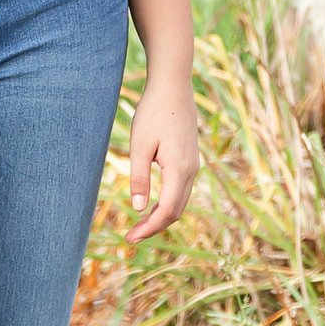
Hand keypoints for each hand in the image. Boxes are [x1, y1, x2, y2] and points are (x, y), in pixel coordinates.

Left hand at [125, 66, 198, 238]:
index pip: (167, 211)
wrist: (173, 87)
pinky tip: (151, 206)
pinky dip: (167, 204)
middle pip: (176, 212)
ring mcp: (193, 166)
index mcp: (179, 169)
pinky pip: (181, 190)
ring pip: (180, 203)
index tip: (131, 238)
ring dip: (161, 217)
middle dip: (154, 227)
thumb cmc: (153, 112)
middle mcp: (191, 171)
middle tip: (131, 237)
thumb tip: (138, 209)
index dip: (149, 229)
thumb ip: (139, 177)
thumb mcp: (139, 145)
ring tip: (139, 226)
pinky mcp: (190, 160)